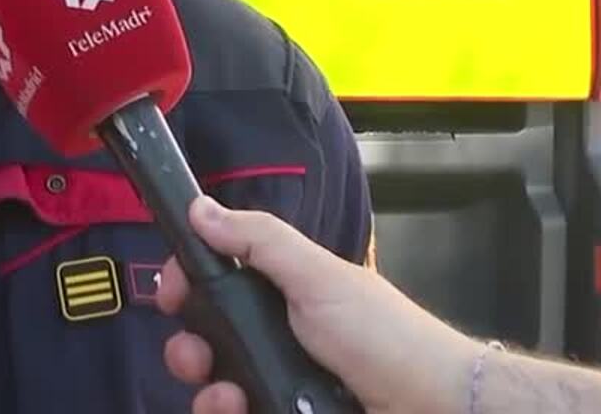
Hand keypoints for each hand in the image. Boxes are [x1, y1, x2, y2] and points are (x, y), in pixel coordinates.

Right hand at [157, 196, 477, 413]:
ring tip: (226, 399)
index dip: (187, 288)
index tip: (169, 295)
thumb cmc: (382, 336)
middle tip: (194, 358)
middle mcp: (276, 341)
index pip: (217, 287)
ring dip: (207, 394)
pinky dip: (230, 413)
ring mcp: (281, 386)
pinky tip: (239, 410)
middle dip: (187, 350)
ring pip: (217, 391)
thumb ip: (259, 240)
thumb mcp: (318, 276)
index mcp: (282, 296)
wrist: (431, 406)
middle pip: (207, 344)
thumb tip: (199, 206)